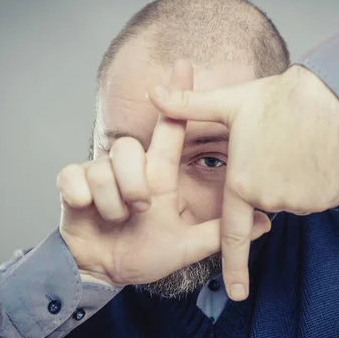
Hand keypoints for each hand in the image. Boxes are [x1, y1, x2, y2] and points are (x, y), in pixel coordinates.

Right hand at [56, 60, 270, 286]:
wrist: (103, 273)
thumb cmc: (144, 255)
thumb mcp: (184, 247)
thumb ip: (219, 233)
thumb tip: (265, 222)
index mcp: (158, 177)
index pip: (169, 129)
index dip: (177, 97)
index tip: (184, 64)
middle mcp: (130, 169)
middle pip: (129, 148)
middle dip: (133, 184)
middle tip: (139, 209)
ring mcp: (99, 174)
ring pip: (103, 167)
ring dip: (111, 202)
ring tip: (117, 220)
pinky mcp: (72, 184)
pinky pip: (73, 178)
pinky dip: (82, 200)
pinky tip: (89, 212)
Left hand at [148, 64, 338, 300]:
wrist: (329, 94)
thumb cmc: (275, 99)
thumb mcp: (228, 102)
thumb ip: (187, 106)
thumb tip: (151, 94)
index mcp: (242, 183)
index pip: (232, 234)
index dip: (235, 268)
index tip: (237, 295)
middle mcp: (270, 198)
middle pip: (264, 202)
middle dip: (266, 181)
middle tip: (274, 149)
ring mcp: (301, 200)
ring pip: (291, 199)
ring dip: (291, 182)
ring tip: (294, 148)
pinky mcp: (327, 197)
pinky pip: (315, 197)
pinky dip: (314, 182)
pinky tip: (313, 155)